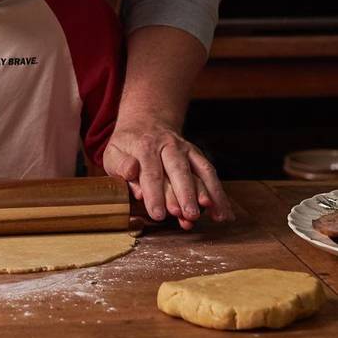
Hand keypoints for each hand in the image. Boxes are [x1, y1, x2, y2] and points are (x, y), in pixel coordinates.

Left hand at [103, 121, 233, 230]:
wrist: (146, 123)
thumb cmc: (128, 146)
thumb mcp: (113, 152)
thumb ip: (120, 165)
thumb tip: (130, 174)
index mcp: (144, 146)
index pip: (151, 172)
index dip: (155, 194)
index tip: (158, 214)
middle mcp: (168, 145)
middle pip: (178, 169)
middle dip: (184, 194)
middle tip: (189, 215)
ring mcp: (185, 149)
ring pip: (199, 170)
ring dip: (207, 193)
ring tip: (213, 214)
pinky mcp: (197, 155)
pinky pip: (210, 173)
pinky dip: (219, 193)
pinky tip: (224, 213)